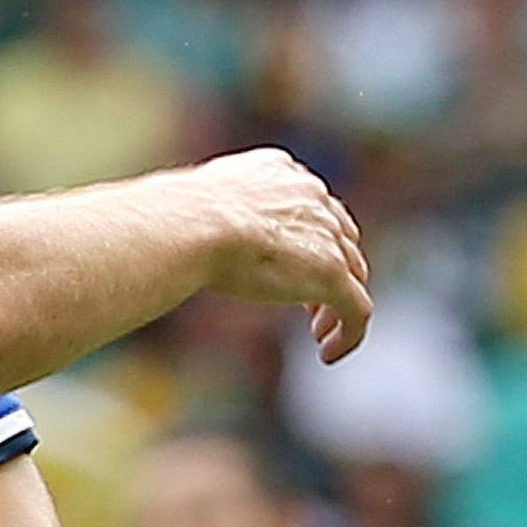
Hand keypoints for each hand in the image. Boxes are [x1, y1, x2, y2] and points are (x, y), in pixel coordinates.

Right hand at [187, 148, 372, 361]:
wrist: (193, 225)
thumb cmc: (177, 216)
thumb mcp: (197, 204)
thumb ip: (208, 214)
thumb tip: (169, 231)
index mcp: (280, 172)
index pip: (310, 204)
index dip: (308, 236)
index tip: (291, 261)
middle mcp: (312, 197)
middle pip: (340, 237)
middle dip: (330, 268)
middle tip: (310, 300)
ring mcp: (327, 236)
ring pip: (353, 274)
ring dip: (337, 303)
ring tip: (318, 332)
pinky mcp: (331, 274)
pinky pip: (357, 310)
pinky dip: (349, 333)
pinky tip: (328, 354)